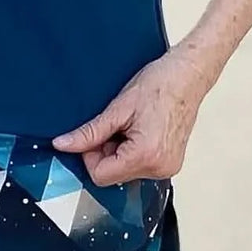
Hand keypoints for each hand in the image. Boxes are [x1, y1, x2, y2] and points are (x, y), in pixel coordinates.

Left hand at [51, 43, 213, 185]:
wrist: (188, 75)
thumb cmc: (159, 84)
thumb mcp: (118, 108)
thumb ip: (89, 133)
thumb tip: (62, 145)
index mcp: (145, 156)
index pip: (100, 175)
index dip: (91, 155)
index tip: (96, 133)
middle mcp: (159, 169)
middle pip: (113, 175)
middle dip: (107, 152)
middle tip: (116, 124)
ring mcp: (168, 168)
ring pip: (126, 171)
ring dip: (120, 151)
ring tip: (131, 125)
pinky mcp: (171, 163)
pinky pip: (140, 166)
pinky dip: (133, 151)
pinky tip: (141, 129)